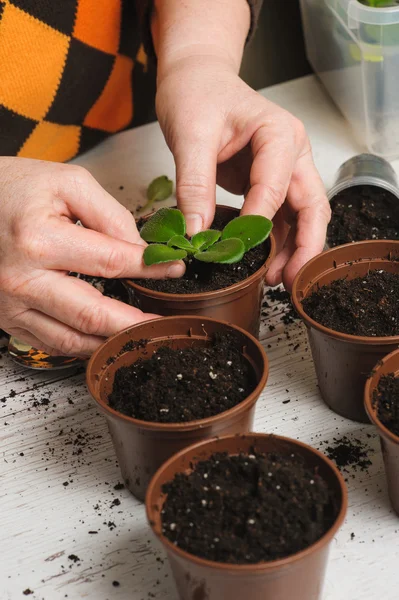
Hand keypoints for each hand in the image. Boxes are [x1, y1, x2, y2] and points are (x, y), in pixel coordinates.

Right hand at [0, 158, 184, 355]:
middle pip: (92, 314)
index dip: (150, 268)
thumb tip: (141, 250)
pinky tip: (105, 338)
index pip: (111, 261)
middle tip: (163, 323)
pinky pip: (52, 344)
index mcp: (38, 240)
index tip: (174, 269)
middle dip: (136, 322)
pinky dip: (83, 345)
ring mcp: (12, 305)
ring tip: (141, 335)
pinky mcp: (8, 319)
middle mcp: (22, 279)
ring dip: (111, 341)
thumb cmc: (12, 190)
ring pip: (72, 339)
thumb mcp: (67, 183)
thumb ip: (109, 215)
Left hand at [156, 55, 329, 289]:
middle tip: (287, 280)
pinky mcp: (270, 183)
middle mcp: (292, 153)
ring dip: (294, 250)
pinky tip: (267, 264)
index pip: (277, 187)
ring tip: (276, 280)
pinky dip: (278, 243)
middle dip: (304, 246)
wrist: (196, 80)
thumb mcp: (190, 136)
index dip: (258, 223)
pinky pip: (282, 218)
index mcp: (280, 134)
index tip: (235, 247)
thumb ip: (194, 185)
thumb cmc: (197, 94)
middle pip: (311, 207)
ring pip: (303, 217)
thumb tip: (195, 233)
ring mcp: (285, 169)